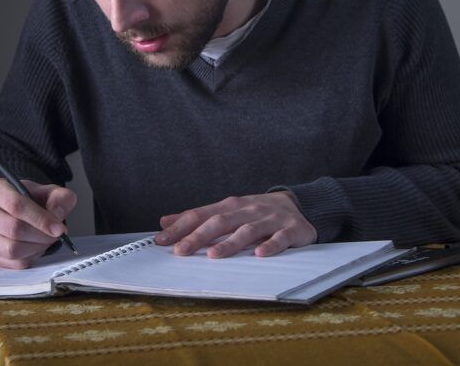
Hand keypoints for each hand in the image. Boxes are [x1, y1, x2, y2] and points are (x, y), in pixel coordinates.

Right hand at [0, 178, 76, 268]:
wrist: (25, 213)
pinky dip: (30, 258)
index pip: (15, 205)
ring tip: (46, 240)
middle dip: (41, 235)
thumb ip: (60, 197)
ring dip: (36, 248)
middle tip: (56, 235)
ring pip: (11, 249)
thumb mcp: (52, 192)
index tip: (59, 228)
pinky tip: (36, 247)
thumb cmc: (35, 200)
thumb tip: (56, 211)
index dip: (40, 219)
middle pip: (13, 229)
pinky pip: (12, 263)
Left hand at [154, 192, 316, 257]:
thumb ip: (199, 217)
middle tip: (180, 250)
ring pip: (248, 230)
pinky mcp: (290, 229)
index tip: (161, 240)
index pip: (202, 214)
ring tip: (213, 255)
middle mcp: (248, 210)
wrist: (298, 204)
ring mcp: (269, 219)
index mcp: (231, 206)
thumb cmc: (257, 212)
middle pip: (221, 222)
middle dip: (199, 236)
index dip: (181, 227)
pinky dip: (270, 246)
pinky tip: (259, 254)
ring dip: (230, 243)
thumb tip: (165, 221)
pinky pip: (280, 238)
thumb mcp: (228, 210)